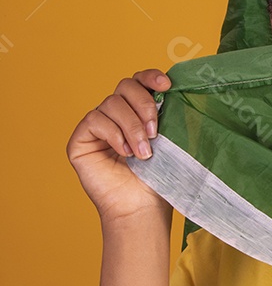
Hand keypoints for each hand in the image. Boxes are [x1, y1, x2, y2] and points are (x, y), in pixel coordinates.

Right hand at [66, 69, 172, 223]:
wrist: (141, 208)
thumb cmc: (158, 180)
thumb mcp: (170, 143)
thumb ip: (169, 116)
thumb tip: (177, 91)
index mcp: (137, 112)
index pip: (139, 82)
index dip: (150, 77)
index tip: (166, 85)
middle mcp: (116, 116)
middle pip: (124, 86)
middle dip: (144, 105)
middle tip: (155, 132)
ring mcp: (97, 127)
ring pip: (111, 103)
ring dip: (131, 127)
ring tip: (143, 153)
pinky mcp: (80, 140)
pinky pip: (95, 120)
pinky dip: (113, 133)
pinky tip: (124, 152)